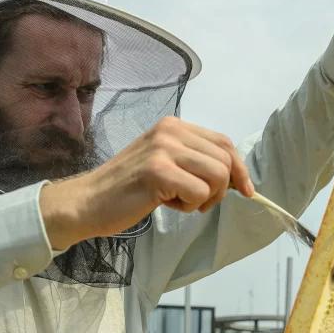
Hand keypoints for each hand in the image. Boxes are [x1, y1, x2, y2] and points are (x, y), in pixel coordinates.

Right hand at [39, 117, 254, 247]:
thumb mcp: (164, 163)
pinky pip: (200, 193)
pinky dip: (189, 207)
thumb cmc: (127, 189)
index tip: (246, 191)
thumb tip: (237, 176)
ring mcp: (163, 149)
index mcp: (174, 125)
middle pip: (225, 160)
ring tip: (178, 201)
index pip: (224, 142)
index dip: (239, 168)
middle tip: (197, 202)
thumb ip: (194, 160)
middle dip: (221, 189)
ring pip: (218, 176)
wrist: (87, 202)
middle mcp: (170, 131)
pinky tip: (165, 203)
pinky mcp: (158, 171)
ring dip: (205, 198)